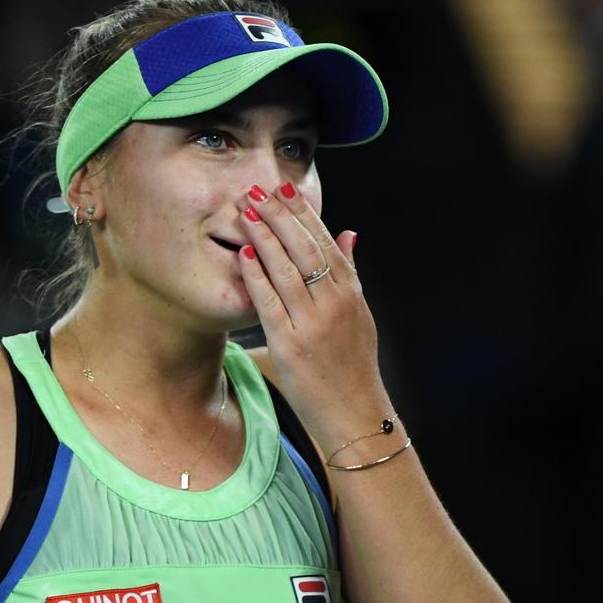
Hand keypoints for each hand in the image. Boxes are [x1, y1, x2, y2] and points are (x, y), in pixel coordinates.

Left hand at [236, 181, 392, 445]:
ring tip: (245, 211)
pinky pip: (269, 302)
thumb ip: (350, 272)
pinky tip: (243, 253)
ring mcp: (312, 324)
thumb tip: (349, 233)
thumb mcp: (360, 314)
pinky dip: (256, 275)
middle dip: (279, 215)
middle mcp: (334, 303)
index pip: (325, 241)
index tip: (283, 188)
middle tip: (256, 190)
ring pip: (286, 269)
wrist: (355, 414)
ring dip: (264, 236)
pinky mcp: (291, 345)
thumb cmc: (353, 365)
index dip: (303, 212)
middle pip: (305, 248)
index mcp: (350, 293)